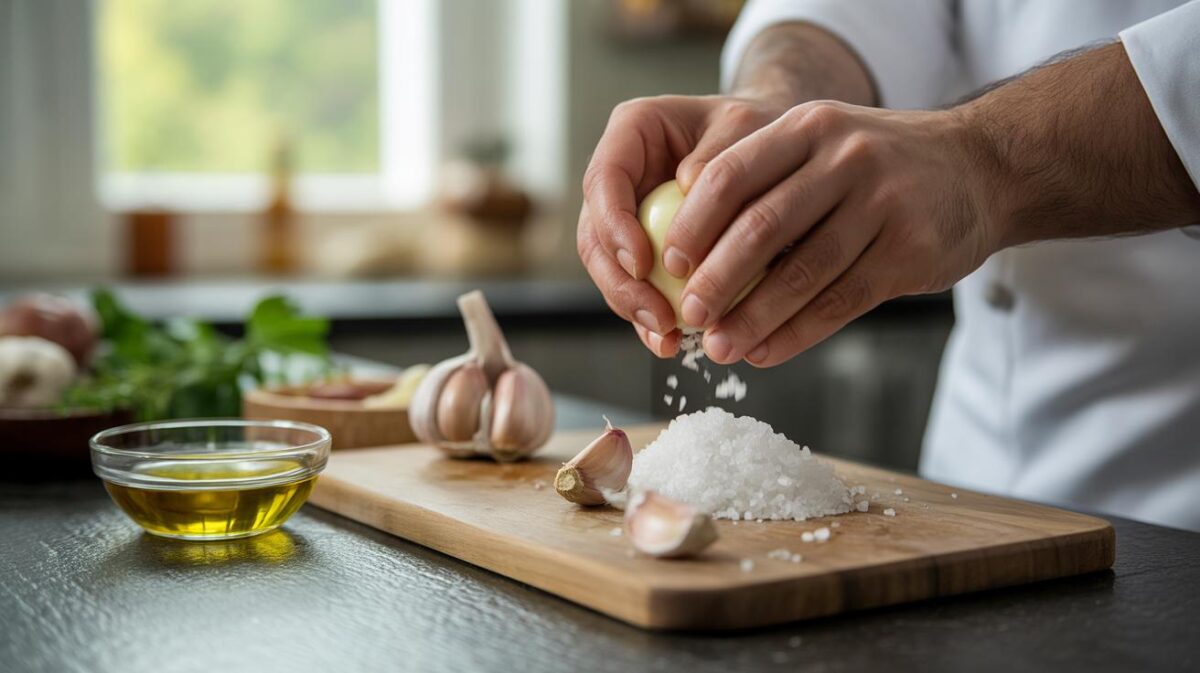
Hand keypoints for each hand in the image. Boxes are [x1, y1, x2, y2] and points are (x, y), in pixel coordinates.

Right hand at [576, 95, 786, 357]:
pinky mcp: (645, 252)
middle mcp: (620, 176)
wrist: (775, 151)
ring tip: (665, 338)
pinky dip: (652, 318)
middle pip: (596, 235)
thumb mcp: (746, 127)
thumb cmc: (759, 130)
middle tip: (655, 316)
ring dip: (633, 308)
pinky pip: (639, 288)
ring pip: (610, 269)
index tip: (641, 262)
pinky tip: (671, 343)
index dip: (614, 225)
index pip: (604, 180)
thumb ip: (719, 154)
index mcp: (632, 132)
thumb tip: (688, 185)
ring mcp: (627, 217)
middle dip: (620, 283)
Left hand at [668, 100, 999, 365]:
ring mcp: (883, 205)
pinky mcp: (909, 252)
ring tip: (719, 348)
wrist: (981, 169)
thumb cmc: (880, 168)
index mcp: (808, 128)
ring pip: (801, 274)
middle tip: (688, 315)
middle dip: (716, 279)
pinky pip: (839, 302)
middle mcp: (845, 159)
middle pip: (762, 227)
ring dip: (752, 318)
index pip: (733, 174)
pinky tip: (764, 352)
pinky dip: (795, 334)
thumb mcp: (825, 145)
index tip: (668, 264)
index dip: (694, 223)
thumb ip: (768, 182)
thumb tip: (686, 251)